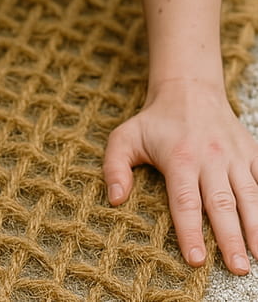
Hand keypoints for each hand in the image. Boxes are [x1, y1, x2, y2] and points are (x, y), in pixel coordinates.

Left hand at [103, 79, 257, 274]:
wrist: (189, 88)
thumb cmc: (155, 120)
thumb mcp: (125, 138)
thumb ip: (115, 167)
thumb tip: (115, 200)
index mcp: (179, 158)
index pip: (184, 202)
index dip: (190, 232)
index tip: (196, 260)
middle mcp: (210, 158)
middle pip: (222, 204)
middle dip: (230, 239)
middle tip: (237, 269)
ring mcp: (234, 156)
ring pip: (249, 195)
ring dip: (256, 227)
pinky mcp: (251, 152)